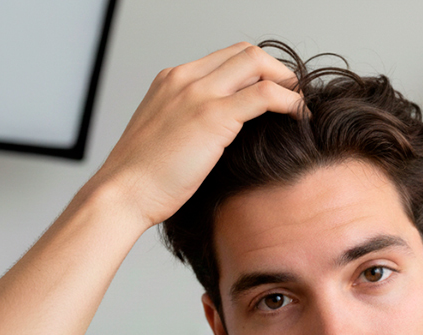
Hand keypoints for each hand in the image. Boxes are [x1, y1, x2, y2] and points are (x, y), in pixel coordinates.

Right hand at [89, 42, 305, 230]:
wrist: (122, 193)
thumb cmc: (142, 179)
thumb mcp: (166, 138)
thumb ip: (190, 125)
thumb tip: (223, 136)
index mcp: (171, 81)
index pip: (225, 58)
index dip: (256, 71)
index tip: (274, 92)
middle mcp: (184, 79)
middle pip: (245, 52)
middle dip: (276, 71)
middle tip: (293, 96)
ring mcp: (198, 94)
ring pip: (257, 63)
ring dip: (286, 81)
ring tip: (299, 106)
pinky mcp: (213, 116)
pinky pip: (265, 95)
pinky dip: (290, 101)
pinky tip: (299, 116)